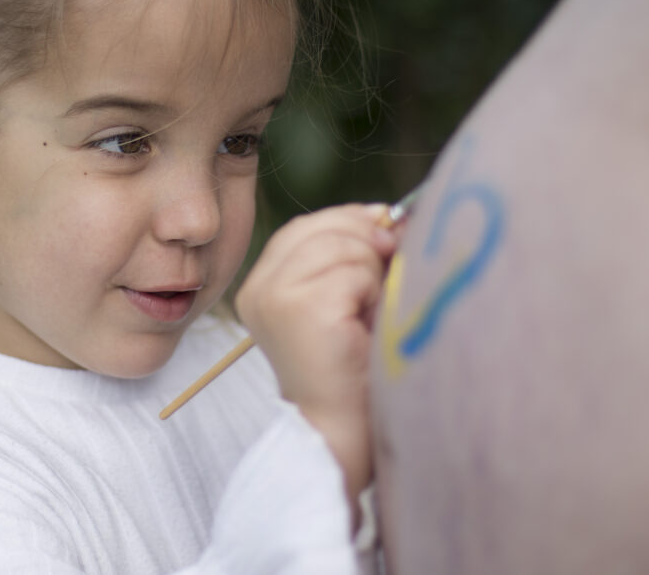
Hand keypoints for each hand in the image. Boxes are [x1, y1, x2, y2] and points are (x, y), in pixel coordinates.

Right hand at [235, 203, 396, 519]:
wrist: (339, 433)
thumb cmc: (350, 370)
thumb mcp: (342, 301)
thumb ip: (352, 255)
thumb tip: (391, 216)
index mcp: (261, 285)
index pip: (305, 226)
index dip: (349, 221)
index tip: (385, 234)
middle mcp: (257, 288)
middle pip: (321, 226)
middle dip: (366, 241)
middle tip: (389, 270)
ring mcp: (274, 296)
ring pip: (341, 245)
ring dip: (371, 272)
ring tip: (369, 310)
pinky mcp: (300, 308)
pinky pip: (353, 272)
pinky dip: (372, 293)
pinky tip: (364, 324)